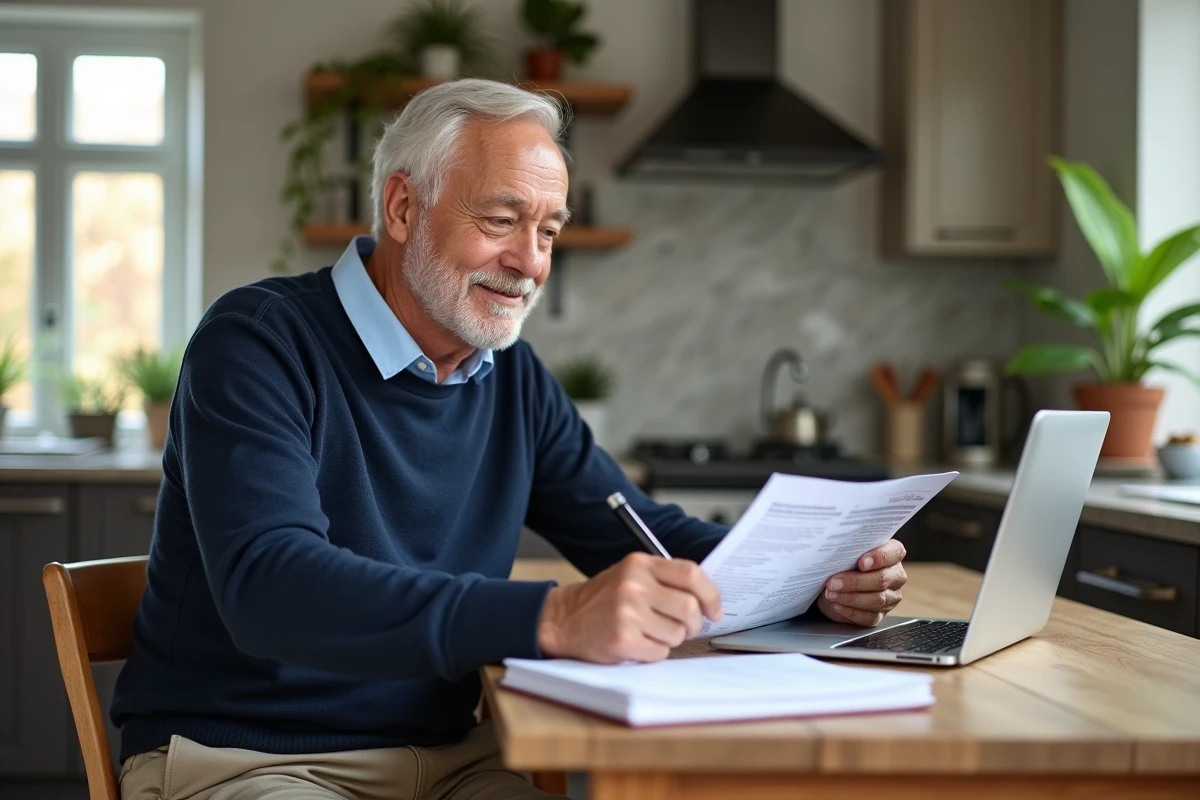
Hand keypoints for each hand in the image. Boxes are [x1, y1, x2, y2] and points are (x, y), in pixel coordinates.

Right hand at [537, 553, 723, 662]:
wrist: (564, 619)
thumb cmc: (604, 599)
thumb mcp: (631, 575)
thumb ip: (664, 580)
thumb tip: (708, 600)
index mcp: (640, 564)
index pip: (691, 573)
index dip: (711, 594)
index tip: (715, 610)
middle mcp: (634, 585)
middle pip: (689, 607)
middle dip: (693, 624)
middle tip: (684, 628)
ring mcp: (627, 612)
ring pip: (677, 633)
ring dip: (670, 639)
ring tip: (650, 633)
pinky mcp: (622, 639)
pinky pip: (660, 652)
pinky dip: (654, 652)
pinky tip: (638, 643)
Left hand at [816, 540, 906, 626]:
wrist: (835, 583)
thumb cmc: (843, 562)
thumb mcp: (846, 552)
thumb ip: (849, 549)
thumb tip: (836, 550)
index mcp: (892, 553)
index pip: (894, 552)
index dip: (879, 557)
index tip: (861, 563)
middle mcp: (895, 575)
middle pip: (882, 579)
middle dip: (855, 582)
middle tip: (833, 582)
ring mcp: (891, 597)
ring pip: (876, 600)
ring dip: (850, 598)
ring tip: (831, 594)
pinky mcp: (881, 614)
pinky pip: (869, 617)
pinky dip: (850, 612)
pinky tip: (837, 605)